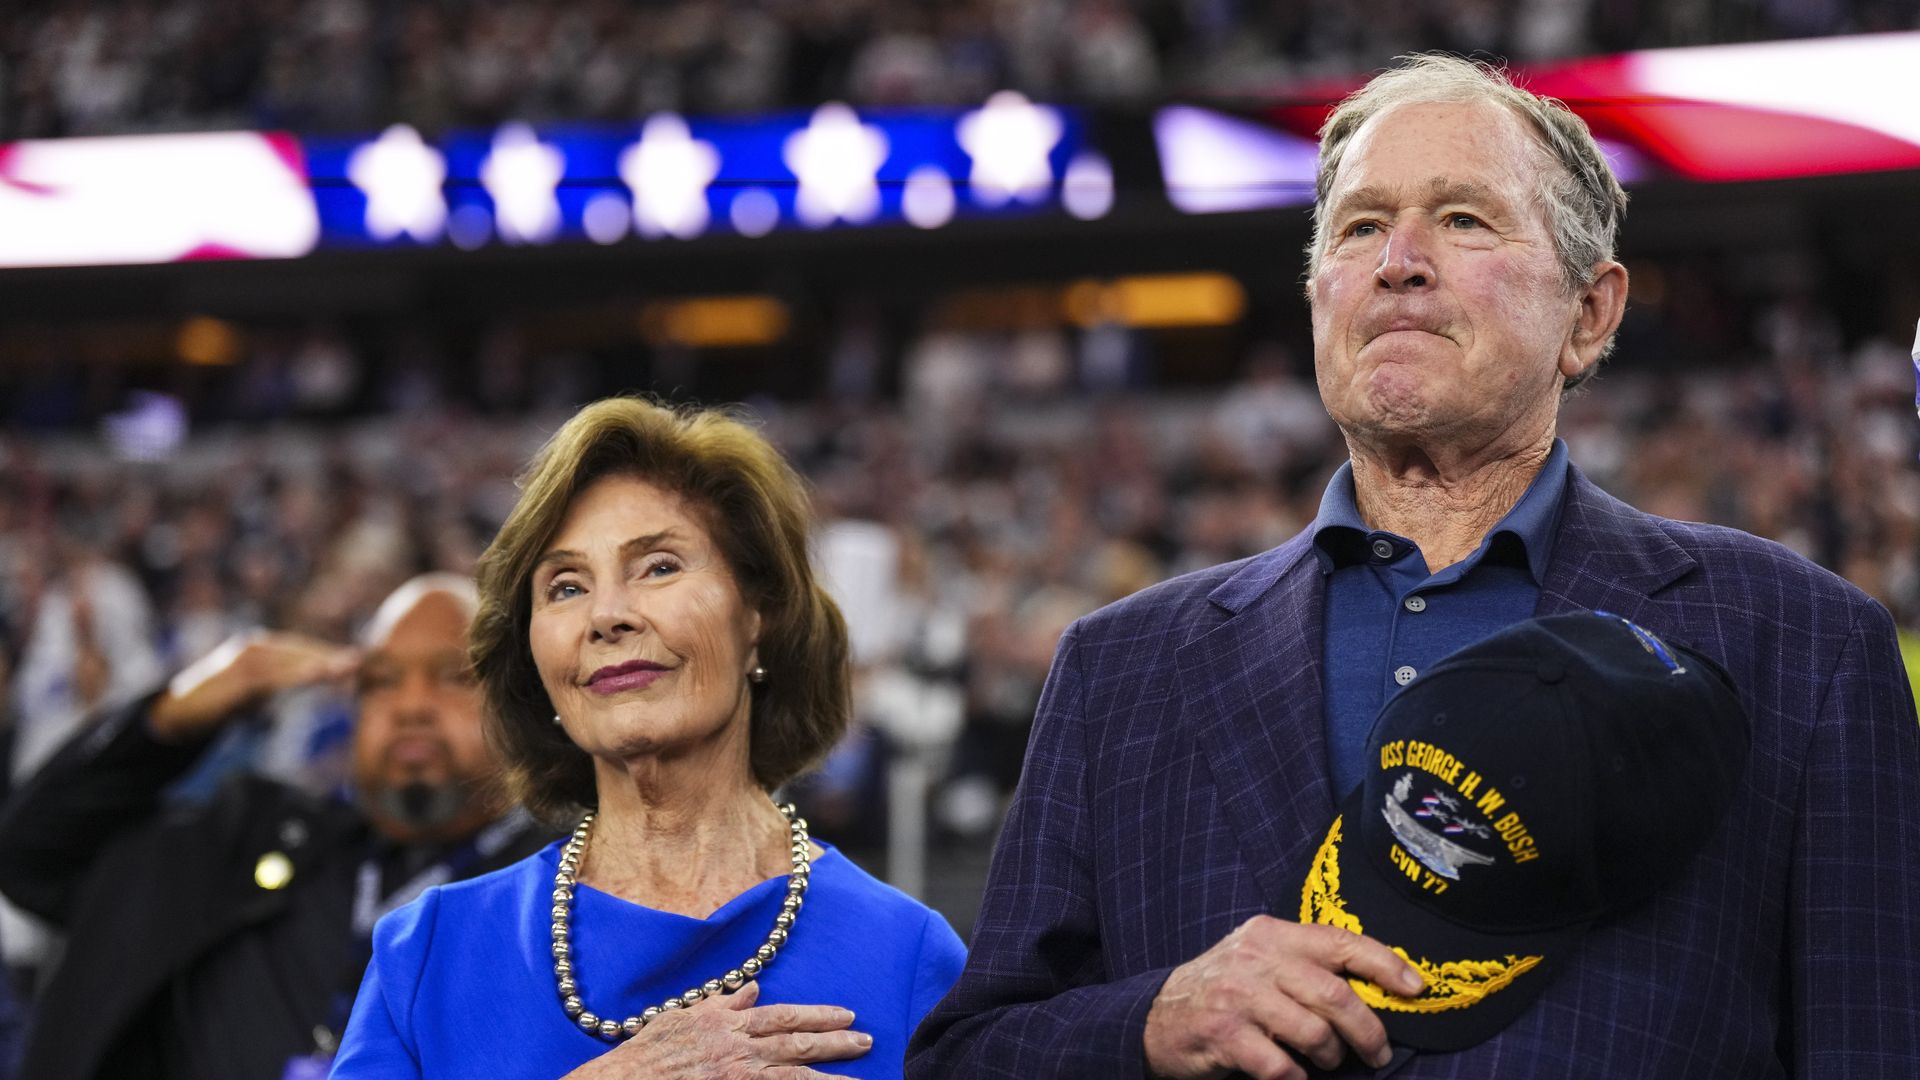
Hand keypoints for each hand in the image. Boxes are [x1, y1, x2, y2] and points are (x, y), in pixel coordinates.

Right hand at [147, 631, 359, 742]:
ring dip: (314, 664)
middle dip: (328, 655)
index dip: (329, 653)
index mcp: (262, 650)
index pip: (301, 649)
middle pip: (298, 650)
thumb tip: (315, 681)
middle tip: (360, 662)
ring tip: (342, 669)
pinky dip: (288, 676)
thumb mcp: (258, 693)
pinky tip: (308, 678)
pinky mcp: (229, 677)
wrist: (176, 714)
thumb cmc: (221, 703)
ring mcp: (239, 659)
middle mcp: (253, 648)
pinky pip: (264, 676)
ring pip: (284, 661)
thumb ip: (282, 684)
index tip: (359, 660)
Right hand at [560, 980, 870, 1078]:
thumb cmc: (648, 1053)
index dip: (818, 1015)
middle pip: (797, 1046)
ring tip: (859, 1079)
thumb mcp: (683, 1017)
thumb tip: (752, 989)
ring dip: (829, 1079)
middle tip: (866, 1041)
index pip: (784, 1017)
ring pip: (793, 1078)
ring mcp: (737, 1079)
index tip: (846, 1014)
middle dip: (836, 1043)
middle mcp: (738, 1052)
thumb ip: (721, 1004)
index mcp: (728, 1026)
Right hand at [1143, 915, 1423, 1079]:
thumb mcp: (1260, 960)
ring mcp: (1238, 997)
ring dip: (1330, 1056)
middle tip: (1378, 1053)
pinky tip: (1292, 1074)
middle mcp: (1256, 958)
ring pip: (1314, 1033)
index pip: (1341, 941)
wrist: (1157, 1017)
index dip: (1385, 964)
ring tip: (1327, 1062)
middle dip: (1368, 1030)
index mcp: (1272, 934)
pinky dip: (1297, 1077)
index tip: (1416, 989)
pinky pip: (1282, 1066)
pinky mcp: (1224, 1034)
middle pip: (1334, 995)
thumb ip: (1305, 965)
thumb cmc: (1224, 990)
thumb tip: (1375, 989)